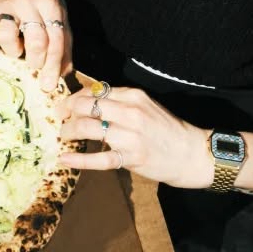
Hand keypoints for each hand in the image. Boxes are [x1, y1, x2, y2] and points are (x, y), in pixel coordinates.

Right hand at [0, 0, 70, 83]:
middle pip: (35, 39)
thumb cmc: (44, 6)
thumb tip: (63, 74)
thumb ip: (63, 45)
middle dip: (37, 60)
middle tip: (34, 64)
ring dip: (13, 50)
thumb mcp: (60, 19)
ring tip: (17, 49)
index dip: (53, 65)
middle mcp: (28, 2)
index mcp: (50, 5)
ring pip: (7, 34)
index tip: (49, 84)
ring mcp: (5, 4)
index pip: (55, 39)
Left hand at [61, 84, 211, 188]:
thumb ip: (120, 101)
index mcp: (133, 95)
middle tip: (60, 118)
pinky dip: (78, 159)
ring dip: (69, 132)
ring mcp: (130, 136)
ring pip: (87, 129)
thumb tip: (88, 100)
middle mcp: (130, 112)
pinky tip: (64, 158)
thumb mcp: (145, 105)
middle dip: (66, 112)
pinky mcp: (131, 158)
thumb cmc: (166, 129)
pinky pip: (98, 158)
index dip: (74, 98)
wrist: (192, 154)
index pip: (94, 92)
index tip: (65, 106)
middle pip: (85, 107)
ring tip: (63, 135)